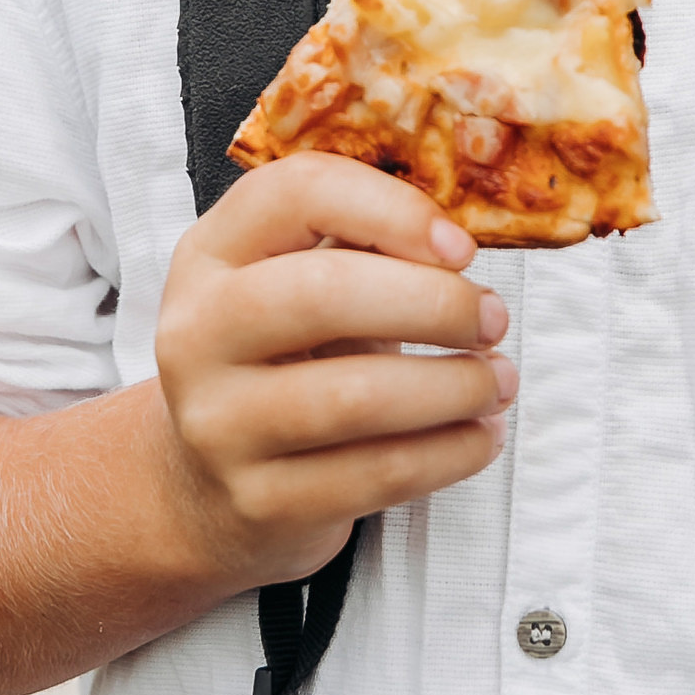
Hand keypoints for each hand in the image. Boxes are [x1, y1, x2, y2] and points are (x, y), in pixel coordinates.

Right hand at [150, 154, 514, 595]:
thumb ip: (362, 246)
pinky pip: (376, 475)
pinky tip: (479, 437)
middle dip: (435, 304)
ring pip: (356, 398)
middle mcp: (197, 334)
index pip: (294, 193)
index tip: (463, 249)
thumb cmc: (285, 362)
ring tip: (497, 382)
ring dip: (455, 387)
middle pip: (323, 293)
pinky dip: (450, 453)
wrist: (207, 486)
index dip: (392, 209)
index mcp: (210, 255)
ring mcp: (219, 424)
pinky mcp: (259, 501)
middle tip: (492, 320)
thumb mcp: (296, 284)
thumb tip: (457, 250)